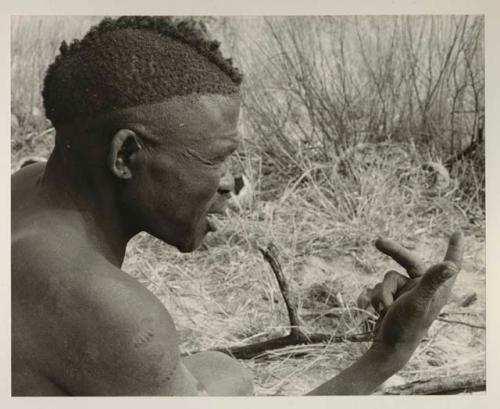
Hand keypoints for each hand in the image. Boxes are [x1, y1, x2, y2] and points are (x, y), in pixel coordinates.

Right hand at [357, 232, 463, 353]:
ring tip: (383, 309)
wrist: (386, 348)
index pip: (449, 264)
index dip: (454, 248)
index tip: (457, 233)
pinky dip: (373, 297)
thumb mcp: (418, 302)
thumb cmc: (407, 328)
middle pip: (407, 261)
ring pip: (387, 278)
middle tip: (378, 242)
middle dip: (392, 251)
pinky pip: (377, 288)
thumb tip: (451, 265)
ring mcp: (405, 293)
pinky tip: (369, 308)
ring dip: (381, 293)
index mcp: (435, 289)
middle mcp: (421, 288)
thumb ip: (432, 281)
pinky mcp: (391, 299)